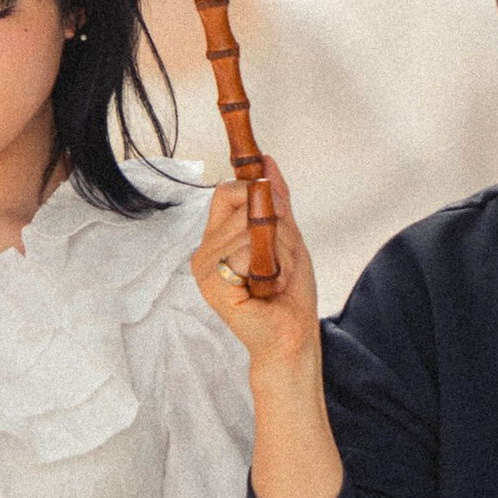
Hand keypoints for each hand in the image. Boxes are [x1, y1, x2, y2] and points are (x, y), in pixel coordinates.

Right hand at [193, 164, 318, 373]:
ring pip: (247, 227)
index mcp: (218, 239)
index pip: (226, 192)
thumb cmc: (290, 294)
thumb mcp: (288, 236)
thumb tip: (267, 161)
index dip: (253, 189)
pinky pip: (245, 252)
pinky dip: (269, 266)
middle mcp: (205, 252)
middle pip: (239, 202)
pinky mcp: (212, 286)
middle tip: (281, 257)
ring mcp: (204, 269)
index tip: (277, 203)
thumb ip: (277, 200)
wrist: (293, 337)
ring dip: (277, 249)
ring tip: (276, 277)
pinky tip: (268, 288)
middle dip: (274, 223)